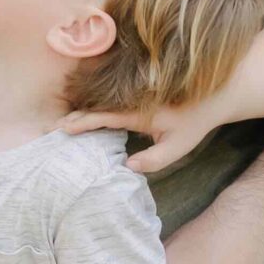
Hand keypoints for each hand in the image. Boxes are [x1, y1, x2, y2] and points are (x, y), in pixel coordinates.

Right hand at [66, 95, 220, 174]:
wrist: (212, 96)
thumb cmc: (194, 123)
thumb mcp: (178, 147)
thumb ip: (154, 159)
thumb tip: (128, 168)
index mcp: (137, 113)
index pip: (103, 117)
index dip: (82, 122)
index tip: (63, 128)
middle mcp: (131, 103)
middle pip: (96, 109)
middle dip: (74, 118)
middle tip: (51, 129)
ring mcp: (133, 100)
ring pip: (101, 106)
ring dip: (82, 114)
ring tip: (62, 125)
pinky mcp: (137, 101)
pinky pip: (111, 106)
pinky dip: (95, 113)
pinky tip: (84, 120)